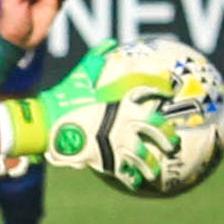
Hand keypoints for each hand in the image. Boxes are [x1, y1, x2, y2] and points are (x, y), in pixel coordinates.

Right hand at [25, 47, 184, 188]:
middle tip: (174, 141)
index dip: (161, 88)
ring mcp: (119, 143)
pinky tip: (136, 182)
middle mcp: (126, 123)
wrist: (48, 124)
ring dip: (153, 164)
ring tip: (157, 170)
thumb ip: (96, 59)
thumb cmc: (64, 98)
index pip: (148, 91)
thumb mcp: (80, 76)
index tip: (170, 89)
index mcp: (121, 101)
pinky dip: (131, 178)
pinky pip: (125, 173)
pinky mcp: (108, 160)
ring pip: (145, 157)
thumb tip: (110, 41)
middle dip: (168, 136)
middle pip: (157, 129)